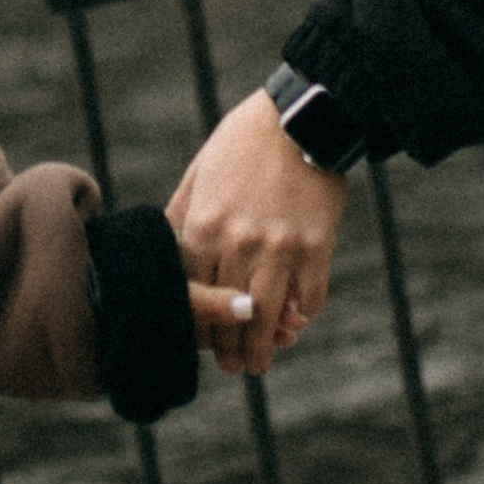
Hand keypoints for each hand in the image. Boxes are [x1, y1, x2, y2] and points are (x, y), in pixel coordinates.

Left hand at [168, 89, 347, 379]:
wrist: (304, 115)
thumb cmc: (245, 141)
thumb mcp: (200, 173)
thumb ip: (182, 214)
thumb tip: (166, 249)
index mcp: (204, 225)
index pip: (192, 293)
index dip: (196, 325)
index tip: (201, 343)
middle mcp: (238, 242)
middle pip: (227, 312)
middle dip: (229, 348)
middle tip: (232, 369)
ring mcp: (279, 247)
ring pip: (266, 316)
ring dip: (263, 347)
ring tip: (260, 365)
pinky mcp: (316, 245)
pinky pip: (310, 295)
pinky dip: (304, 312)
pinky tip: (297, 320)